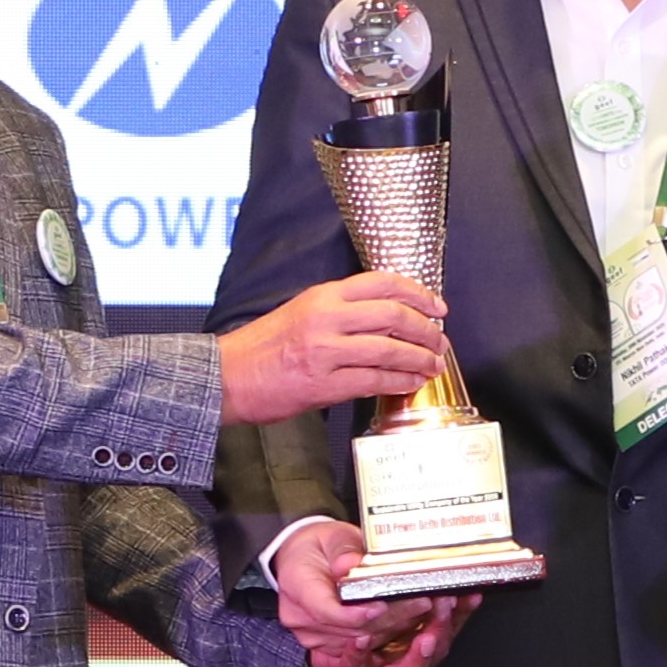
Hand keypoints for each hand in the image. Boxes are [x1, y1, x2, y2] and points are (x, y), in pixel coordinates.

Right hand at [215, 273, 450, 423]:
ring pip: (389, 349)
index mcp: (322, 296)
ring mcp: (325, 351)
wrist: (226, 376)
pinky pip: (373, 380)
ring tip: (432, 364)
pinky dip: (398, 382)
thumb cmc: (261, 347)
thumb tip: (386, 318)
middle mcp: (326, 318)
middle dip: (425, 329)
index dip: (418, 293)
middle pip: (393, 314)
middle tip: (440, 340)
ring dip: (418, 358)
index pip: (382, 283)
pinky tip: (410, 382)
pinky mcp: (322, 383)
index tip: (437, 306)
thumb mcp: (300, 311)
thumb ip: (340, 311)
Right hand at [273, 520, 477, 666]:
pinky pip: (380, 664)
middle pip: (357, 634)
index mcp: (299, 592)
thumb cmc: (320, 547)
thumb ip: (343, 549)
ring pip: (374, 652)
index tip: (381, 606)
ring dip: (411, 639)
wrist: (306, 564)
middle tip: (428, 601)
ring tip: (440, 616)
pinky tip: (433, 637)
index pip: (326, 613)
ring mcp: (326, 644)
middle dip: (398, 620)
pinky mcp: (346, 655)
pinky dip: (410, 653)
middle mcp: (309, 627)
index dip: (355, 615)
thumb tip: (351, 563)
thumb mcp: (329, 536)